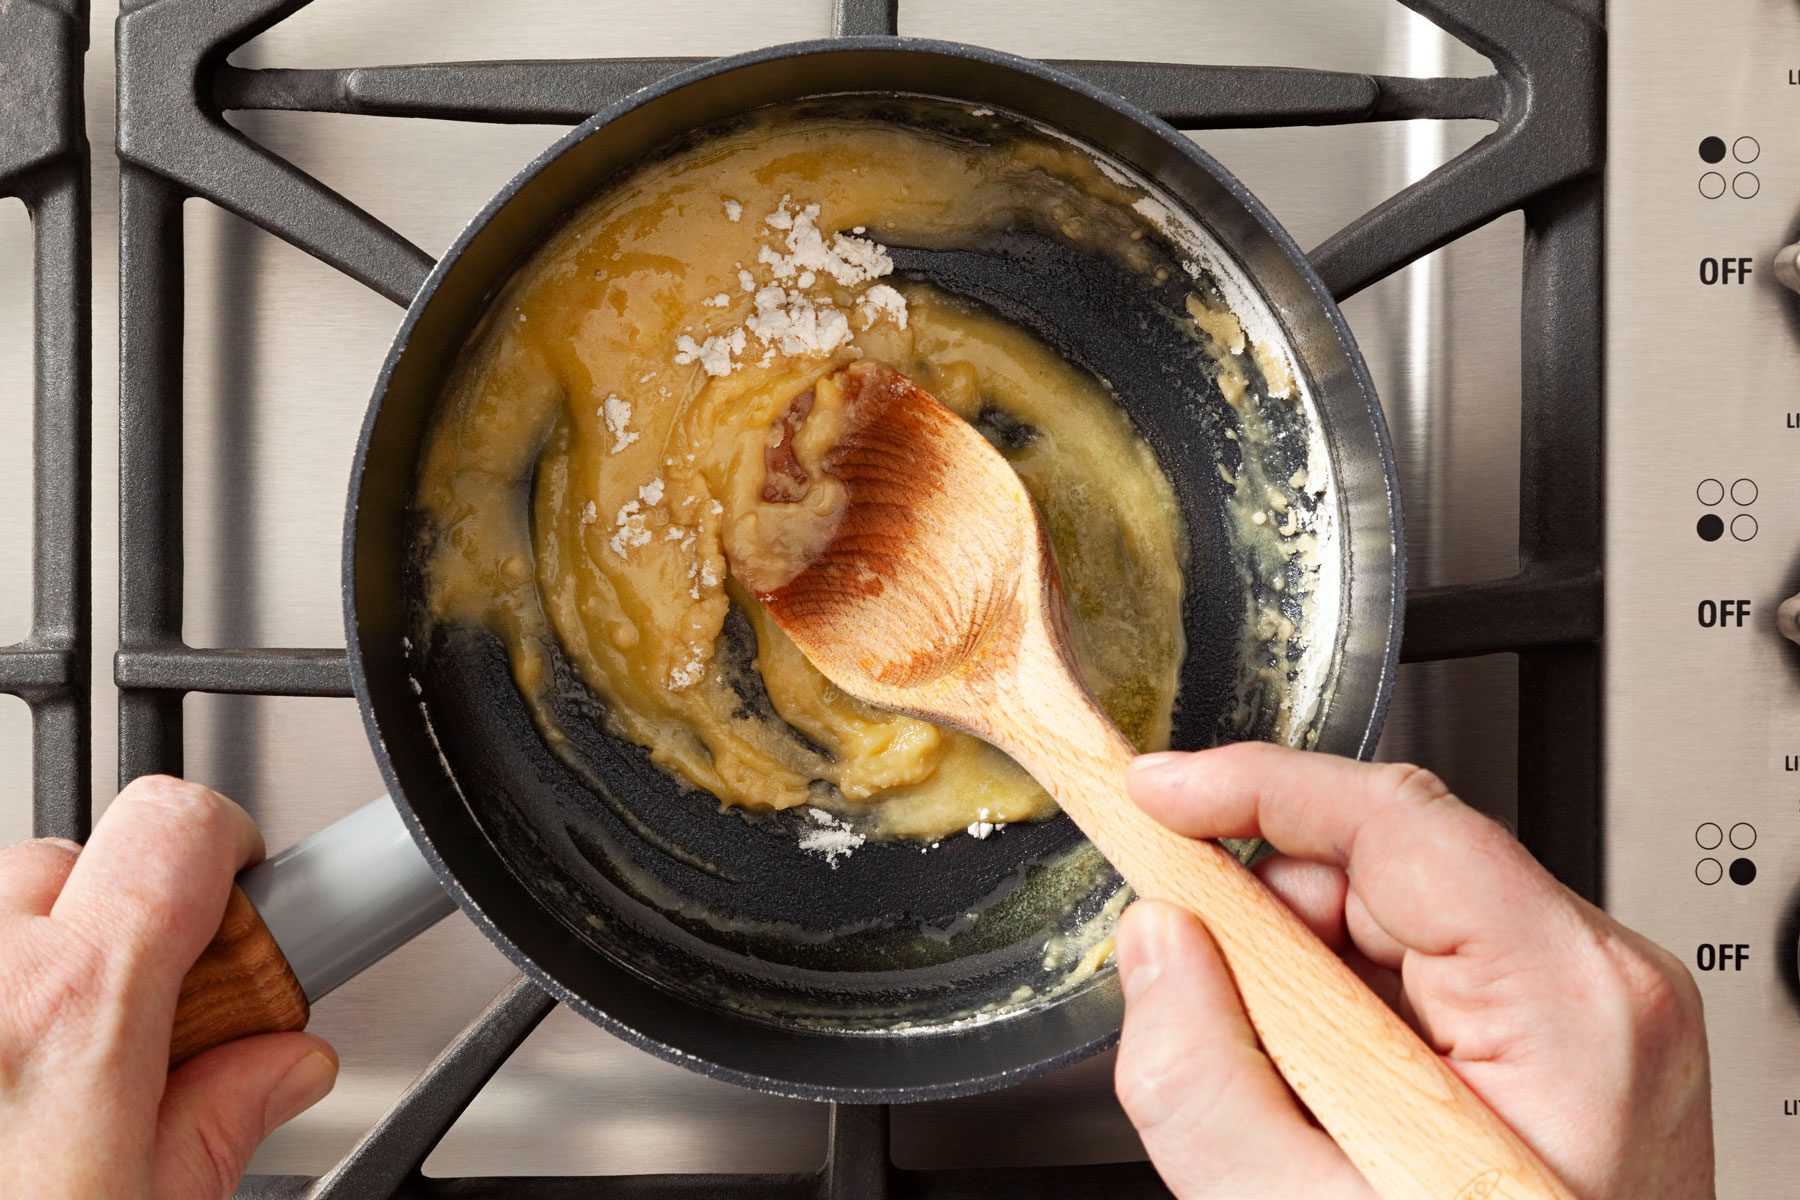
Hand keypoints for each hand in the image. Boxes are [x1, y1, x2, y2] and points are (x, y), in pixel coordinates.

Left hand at [0, 776, 337, 1199]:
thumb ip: (219, 1126)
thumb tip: (280, 1069)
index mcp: (70, 1015)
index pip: (174, 830)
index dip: (222, 856)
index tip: (230, 906)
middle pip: (63, 865)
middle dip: (106, 932)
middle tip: (118, 1042)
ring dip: (9, 979)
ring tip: (9, 1097)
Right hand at [1113, 744, 1712, 1198]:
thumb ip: (1198, 1078)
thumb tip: (1155, 943)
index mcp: (1563, 1009)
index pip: (1396, 819)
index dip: (1256, 787)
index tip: (1158, 794)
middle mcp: (1600, 986)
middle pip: (1388, 861)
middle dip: (1272, 914)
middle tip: (1212, 993)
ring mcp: (1593, 1004)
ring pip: (1398, 906)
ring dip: (1307, 967)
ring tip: (1296, 1079)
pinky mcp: (1570, 1026)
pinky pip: (1427, 960)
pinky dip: (1349, 1000)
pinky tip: (1338, 1085)